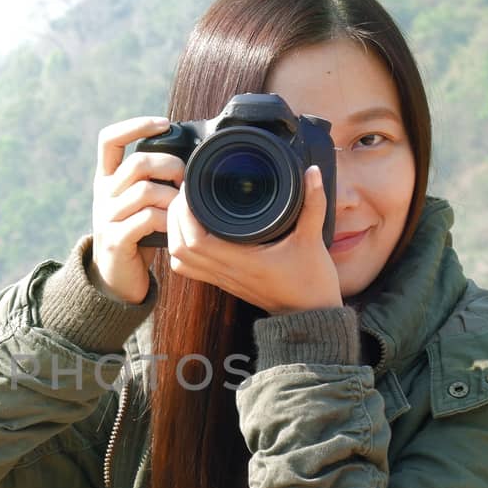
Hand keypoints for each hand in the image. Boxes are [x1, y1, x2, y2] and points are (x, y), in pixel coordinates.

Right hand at [90, 115, 184, 304]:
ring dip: (173, 198)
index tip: (163, 124)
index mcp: (106, 180)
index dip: (135, 126)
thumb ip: (150, 180)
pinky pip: (147, 219)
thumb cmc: (137, 236)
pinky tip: (173, 228)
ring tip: (182, 209)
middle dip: (169, 166)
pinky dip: (167, 221)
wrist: (117, 279)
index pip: (109, 139)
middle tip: (186, 179)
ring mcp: (106, 218)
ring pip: (145, 191)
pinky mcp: (116, 239)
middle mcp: (102, 195)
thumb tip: (186, 157)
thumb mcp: (139, 203)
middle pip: (136, 164)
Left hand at [167, 164, 342, 313]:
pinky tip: (192, 230)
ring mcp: (223, 279)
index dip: (185, 214)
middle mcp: (228, 272)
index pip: (196, 240)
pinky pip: (191, 268)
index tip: (190, 189)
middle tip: (184, 193)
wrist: (311, 316)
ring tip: (183, 209)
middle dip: (174, 218)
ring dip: (174, 234)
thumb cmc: (311, 281)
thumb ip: (314, 203)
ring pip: (180, 261)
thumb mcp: (313, 239)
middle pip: (179, 248)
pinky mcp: (224, 282)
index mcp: (243, 261)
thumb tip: (312, 171)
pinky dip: (183, 249)